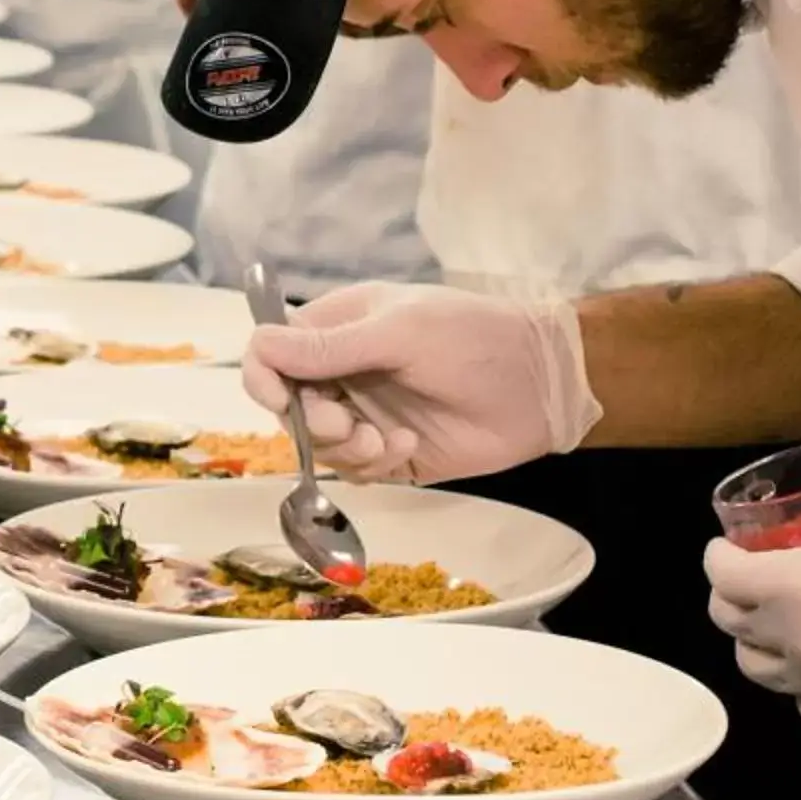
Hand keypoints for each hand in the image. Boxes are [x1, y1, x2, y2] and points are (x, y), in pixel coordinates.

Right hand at [243, 282, 602, 482]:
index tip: (281, 400)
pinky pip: (355, 472)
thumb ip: (329, 347)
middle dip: (311, 422)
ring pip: (318, 446)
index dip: (264, 378)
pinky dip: (374, 464)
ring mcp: (366, 413)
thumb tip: (259, 344)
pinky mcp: (390, 452)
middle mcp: (345, 371)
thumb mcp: (399, 333)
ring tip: (383, 441)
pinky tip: (407, 445)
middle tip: (348, 425)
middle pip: (288, 407)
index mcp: (340, 327)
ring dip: (345, 449)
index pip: (272, 351)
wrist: (541, 386)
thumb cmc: (473, 338)